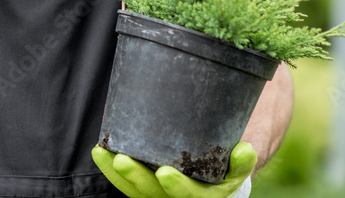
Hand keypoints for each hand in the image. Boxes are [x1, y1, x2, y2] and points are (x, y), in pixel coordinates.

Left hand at [92, 143, 255, 197]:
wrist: (211, 179)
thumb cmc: (223, 170)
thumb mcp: (235, 169)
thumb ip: (240, 161)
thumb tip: (244, 150)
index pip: (189, 197)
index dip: (177, 186)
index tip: (164, 172)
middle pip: (153, 194)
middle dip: (137, 178)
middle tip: (123, 160)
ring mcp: (156, 195)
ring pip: (134, 190)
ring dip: (117, 172)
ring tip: (104, 152)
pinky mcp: (142, 187)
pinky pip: (124, 183)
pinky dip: (110, 168)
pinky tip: (100, 151)